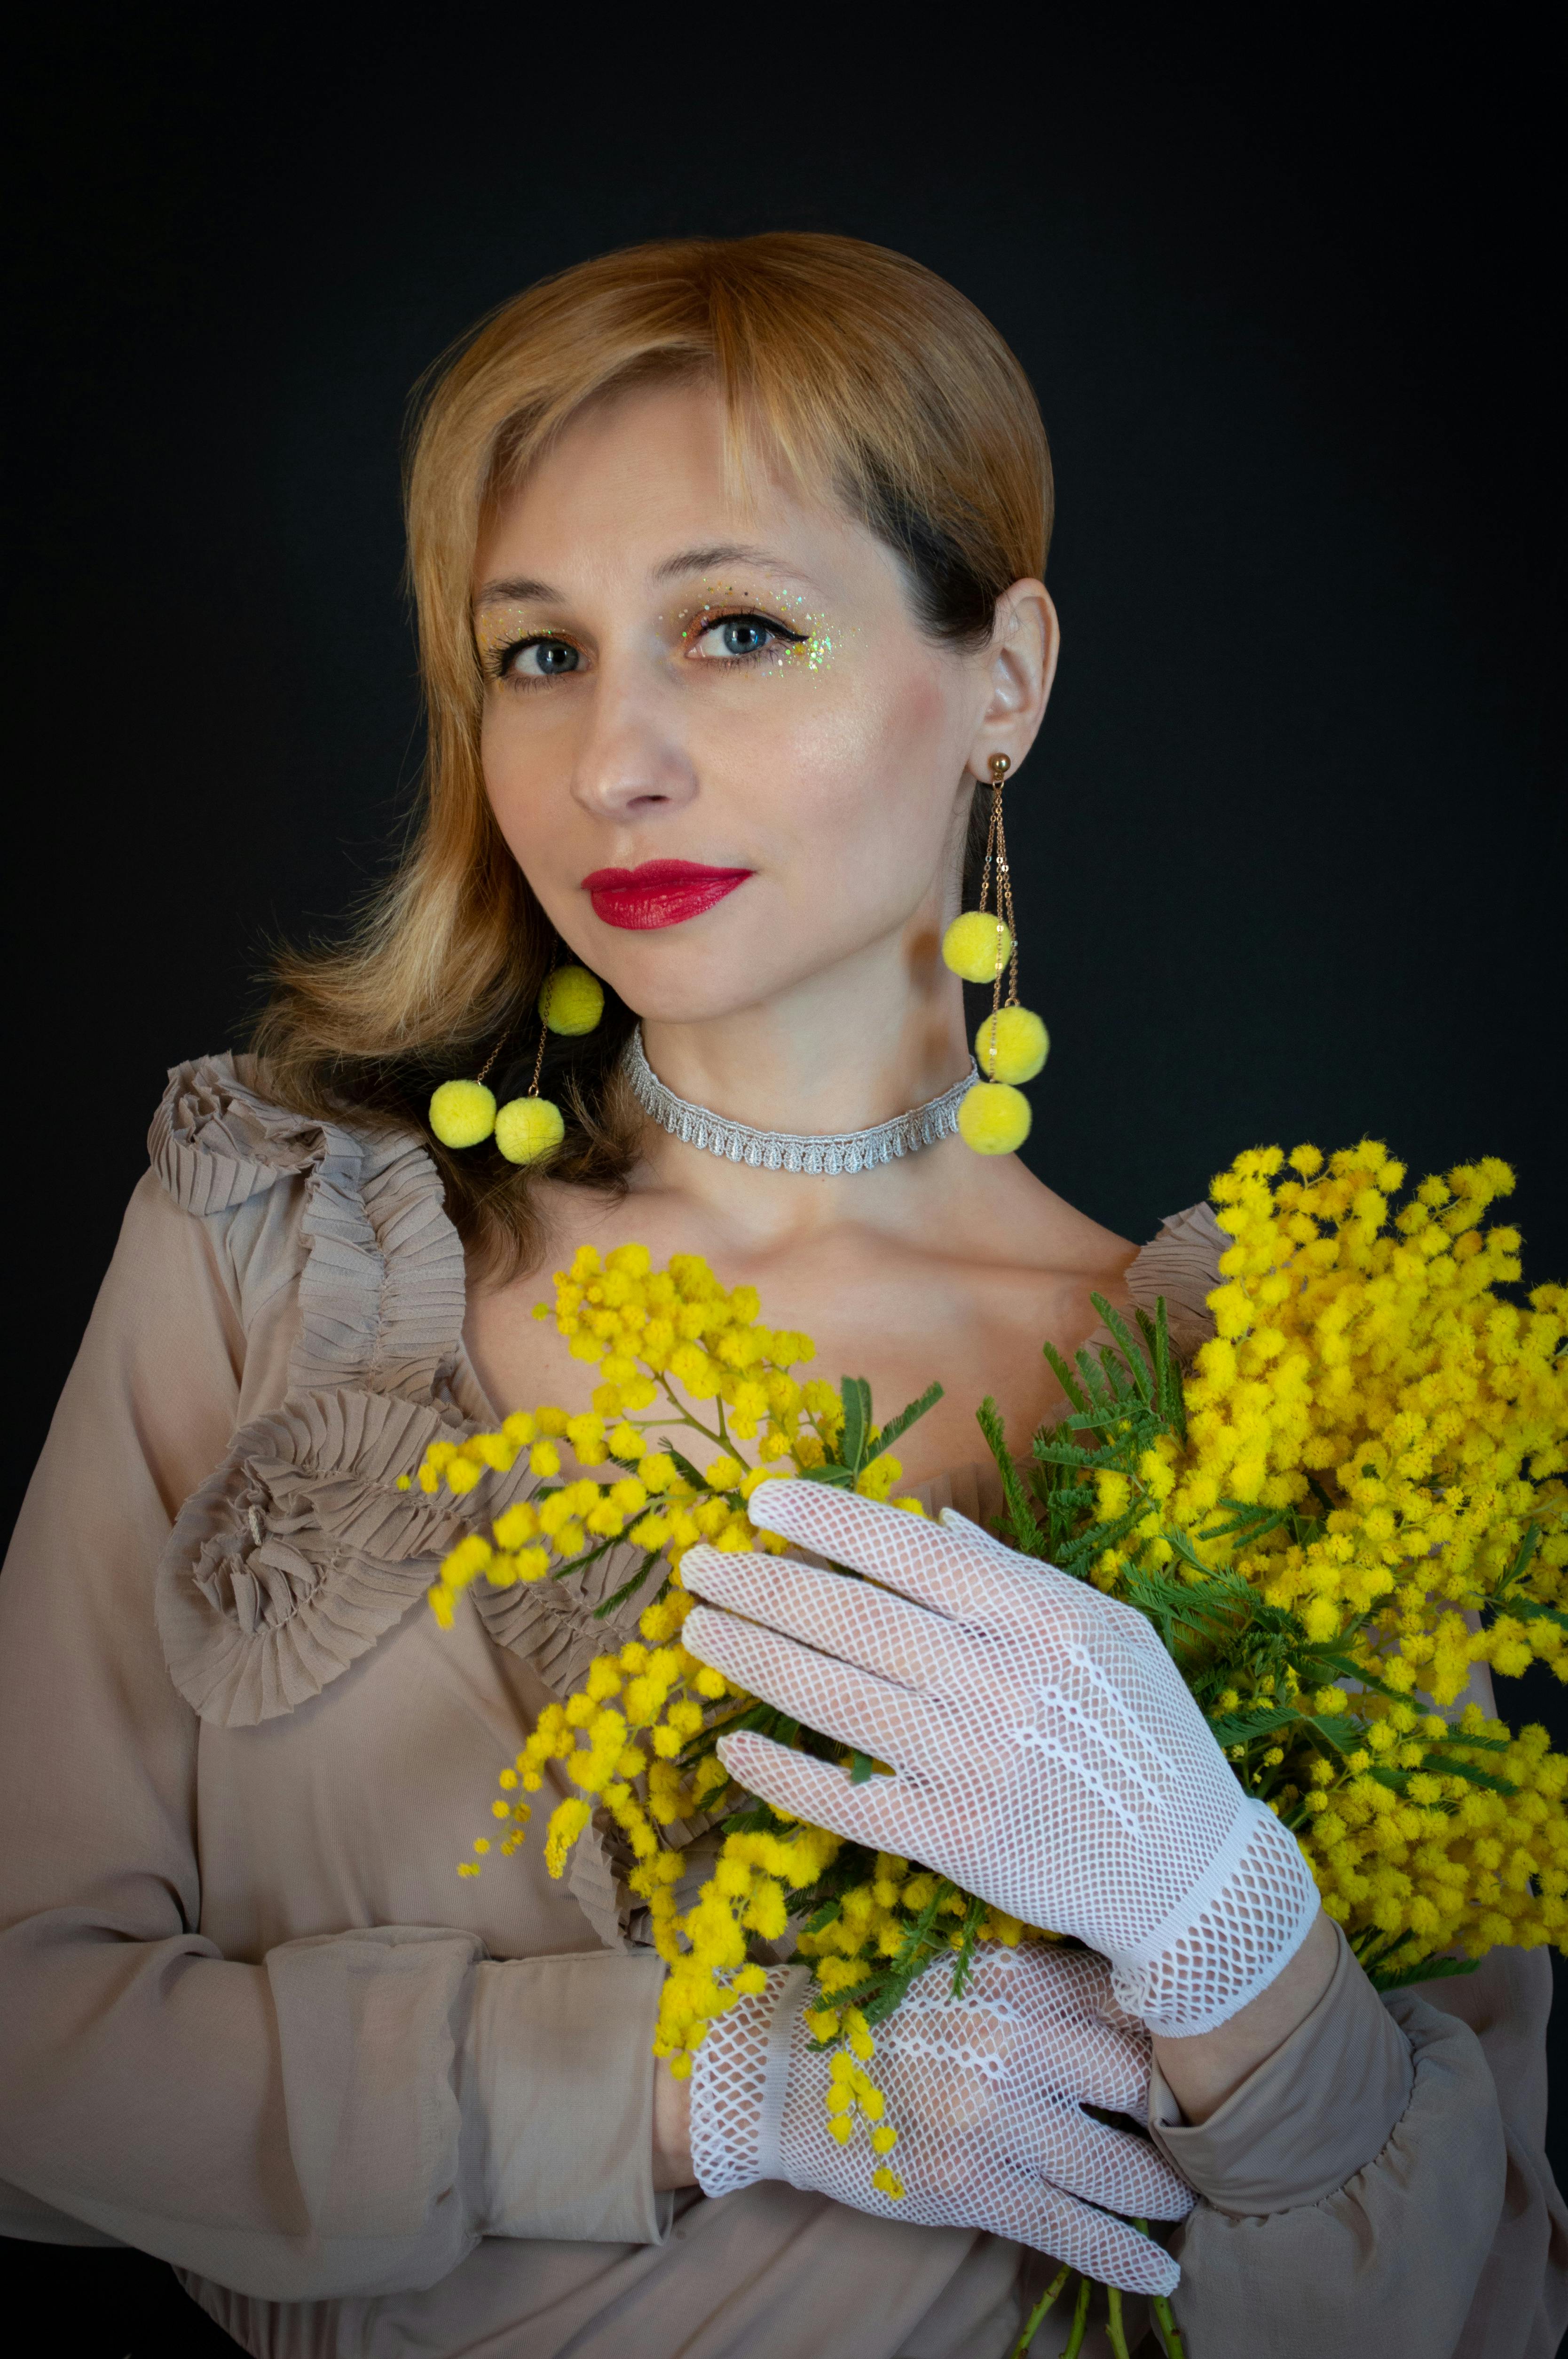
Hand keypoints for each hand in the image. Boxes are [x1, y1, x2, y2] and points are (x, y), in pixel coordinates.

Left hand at [681, 1481, 1320, 2036]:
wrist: (1188, 1871)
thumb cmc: (1150, 1732)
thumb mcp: (1108, 1628)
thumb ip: (1014, 1573)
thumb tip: (929, 1522)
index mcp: (1038, 1617)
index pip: (905, 1549)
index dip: (824, 1518)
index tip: (758, 1499)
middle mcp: (995, 1682)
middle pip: (848, 1617)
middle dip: (759, 1583)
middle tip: (698, 1563)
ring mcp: (967, 1762)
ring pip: (830, 1697)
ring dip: (751, 1657)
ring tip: (697, 1628)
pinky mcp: (948, 1837)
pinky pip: (842, 1800)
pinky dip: (780, 1772)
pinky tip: (733, 1744)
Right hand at [688, 1941, 1189, 2293]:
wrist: (793, 2074)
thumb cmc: (891, 2017)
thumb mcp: (966, 1974)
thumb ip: (1046, 1984)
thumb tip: (1143, 2001)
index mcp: (1017, 1980)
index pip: (1132, 2005)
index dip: (1180, 2036)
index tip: (1207, 2057)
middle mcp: (1015, 2043)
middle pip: (1143, 2086)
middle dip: (1180, 2117)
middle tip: (1205, 2134)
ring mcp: (997, 2121)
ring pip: (1122, 2169)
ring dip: (1165, 2191)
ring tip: (1184, 2197)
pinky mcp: (975, 2188)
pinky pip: (1073, 2232)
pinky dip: (1127, 2258)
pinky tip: (1163, 2273)